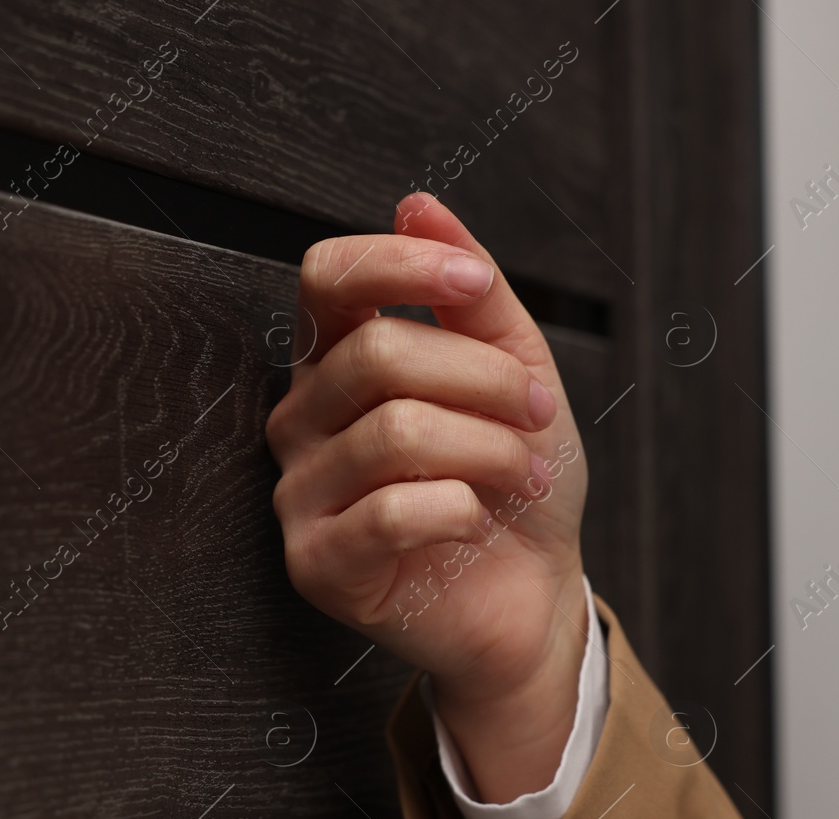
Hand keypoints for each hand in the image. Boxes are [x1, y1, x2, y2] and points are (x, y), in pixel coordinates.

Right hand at [265, 193, 589, 803]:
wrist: (532, 593)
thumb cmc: (516, 481)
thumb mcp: (515, 369)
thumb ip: (471, 293)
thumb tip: (418, 205)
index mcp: (339, 361)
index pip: (327, 278)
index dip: (398, 268)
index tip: (474, 286)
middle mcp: (302, 419)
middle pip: (378, 355)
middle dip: (484, 379)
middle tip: (538, 414)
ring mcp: (300, 494)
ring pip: (394, 431)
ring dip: (490, 449)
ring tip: (528, 474)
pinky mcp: (317, 564)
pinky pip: (391, 511)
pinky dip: (460, 510)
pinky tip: (474, 522)